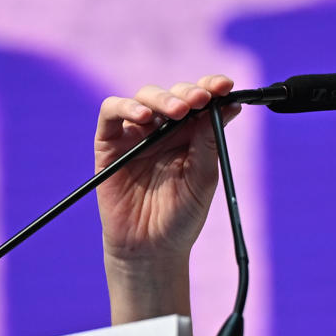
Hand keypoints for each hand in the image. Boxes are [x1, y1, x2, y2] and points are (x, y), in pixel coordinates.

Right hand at [93, 75, 241, 319]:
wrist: (152, 248)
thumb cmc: (182, 217)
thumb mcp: (203, 179)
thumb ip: (208, 143)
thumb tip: (225, 107)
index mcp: (191, 135)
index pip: (202, 101)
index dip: (212, 88)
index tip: (225, 87)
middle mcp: (163, 130)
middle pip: (175, 94)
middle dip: (189, 92)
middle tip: (201, 100)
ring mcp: (135, 134)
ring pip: (145, 97)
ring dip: (163, 97)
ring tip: (178, 110)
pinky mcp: (109, 143)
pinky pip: (111, 113)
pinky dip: (126, 107)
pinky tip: (144, 117)